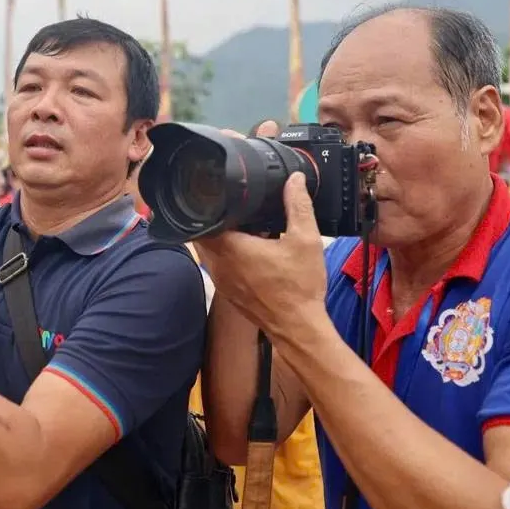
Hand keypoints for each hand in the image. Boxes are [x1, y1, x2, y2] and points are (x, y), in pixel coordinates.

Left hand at [195, 120, 329, 336]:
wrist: (299, 328)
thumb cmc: (299, 289)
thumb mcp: (306, 240)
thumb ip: (298, 206)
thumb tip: (295, 180)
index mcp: (230, 248)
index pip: (202, 217)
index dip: (208, 202)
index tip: (219, 192)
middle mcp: (218, 264)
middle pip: (203, 232)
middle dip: (216, 217)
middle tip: (235, 206)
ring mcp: (220, 279)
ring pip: (210, 249)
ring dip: (222, 236)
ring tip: (246, 225)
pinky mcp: (228, 290)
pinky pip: (219, 264)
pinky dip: (228, 253)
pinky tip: (252, 249)